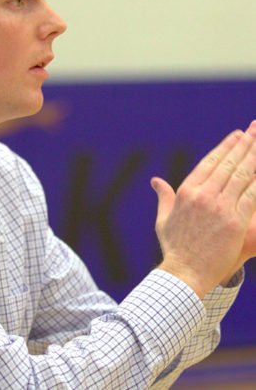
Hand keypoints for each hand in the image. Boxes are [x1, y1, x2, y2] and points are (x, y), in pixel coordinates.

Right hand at [152, 121, 255, 297]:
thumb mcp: (164, 218)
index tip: (236, 135)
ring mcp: (219, 207)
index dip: (225, 146)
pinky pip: (252, 195)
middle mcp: (203, 194)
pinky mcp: (235, 221)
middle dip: (244, 144)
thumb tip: (155, 180)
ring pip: (242, 174)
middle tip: (255, 129)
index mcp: (186, 191)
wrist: (184, 272)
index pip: (210, 161)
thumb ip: (164, 196)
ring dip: (254, 155)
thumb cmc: (173, 246)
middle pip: (228, 163)